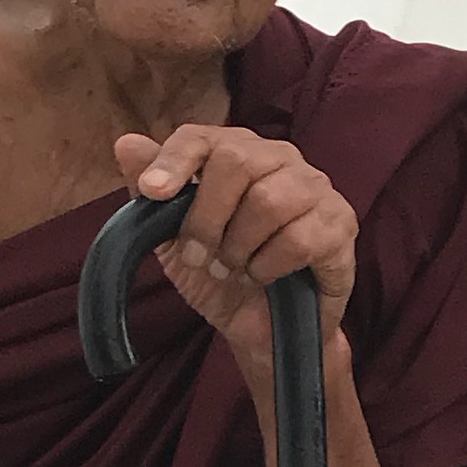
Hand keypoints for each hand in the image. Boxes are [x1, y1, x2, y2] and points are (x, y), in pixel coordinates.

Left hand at [122, 125, 356, 373]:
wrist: (263, 329)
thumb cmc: (222, 275)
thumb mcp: (172, 240)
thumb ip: (149, 193)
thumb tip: (126, 143)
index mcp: (238, 153)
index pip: (204, 136)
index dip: (175, 160)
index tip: (152, 193)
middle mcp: (280, 159)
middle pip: (237, 161)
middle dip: (206, 217)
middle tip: (199, 257)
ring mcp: (316, 189)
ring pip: (268, 201)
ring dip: (238, 247)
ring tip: (232, 270)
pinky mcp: (340, 225)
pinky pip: (299, 238)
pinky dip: (269, 266)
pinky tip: (263, 278)